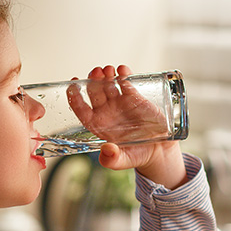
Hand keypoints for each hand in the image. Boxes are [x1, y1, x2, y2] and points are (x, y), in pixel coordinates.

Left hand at [69, 65, 186, 188]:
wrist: (158, 150)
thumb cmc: (137, 155)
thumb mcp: (124, 161)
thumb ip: (113, 160)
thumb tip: (106, 151)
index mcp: (98, 125)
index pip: (81, 109)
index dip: (74, 97)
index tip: (72, 85)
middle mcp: (106, 112)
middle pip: (94, 92)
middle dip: (92, 81)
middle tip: (96, 73)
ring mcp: (119, 103)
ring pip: (108, 84)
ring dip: (106, 74)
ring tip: (108, 70)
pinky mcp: (134, 97)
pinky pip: (125, 82)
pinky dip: (123, 74)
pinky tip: (122, 70)